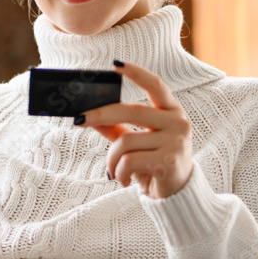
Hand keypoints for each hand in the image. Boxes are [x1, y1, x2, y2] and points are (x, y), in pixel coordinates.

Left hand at [74, 60, 192, 198]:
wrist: (177, 194)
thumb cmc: (156, 163)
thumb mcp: (138, 142)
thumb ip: (117, 127)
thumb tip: (88, 116)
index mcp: (172, 111)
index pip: (155, 85)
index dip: (136, 72)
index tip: (115, 64)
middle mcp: (177, 122)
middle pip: (130, 110)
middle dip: (99, 114)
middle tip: (79, 120)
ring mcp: (175, 142)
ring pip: (125, 141)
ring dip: (111, 159)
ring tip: (113, 171)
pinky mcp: (168, 162)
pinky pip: (129, 161)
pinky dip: (118, 172)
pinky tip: (122, 180)